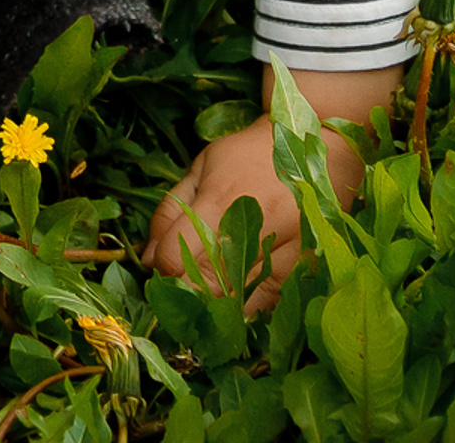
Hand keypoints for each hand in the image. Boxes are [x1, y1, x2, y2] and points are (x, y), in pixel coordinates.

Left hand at [146, 66, 396, 309]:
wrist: (306, 149)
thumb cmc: (245, 156)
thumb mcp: (200, 168)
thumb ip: (171, 211)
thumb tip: (148, 257)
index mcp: (219, 200)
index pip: (177, 254)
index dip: (161, 268)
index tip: (158, 266)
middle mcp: (251, 232)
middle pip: (205, 285)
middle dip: (183, 291)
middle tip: (177, 283)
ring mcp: (279, 255)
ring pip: (234, 302)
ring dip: (212, 304)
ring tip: (204, 291)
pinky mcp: (300, 273)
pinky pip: (263, 307)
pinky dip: (243, 306)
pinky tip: (234, 293)